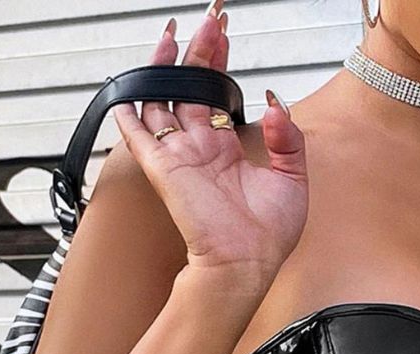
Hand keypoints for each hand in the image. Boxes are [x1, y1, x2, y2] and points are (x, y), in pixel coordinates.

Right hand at [112, 0, 307, 281]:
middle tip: (208, 21)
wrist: (248, 264)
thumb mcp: (293, 179)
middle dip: (198, 52)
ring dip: (165, 68)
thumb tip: (273, 102)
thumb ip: (287, 139)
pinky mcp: (165, 168)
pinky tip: (126, 93)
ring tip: (172, 36)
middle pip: (191, 88)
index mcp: (227, 150)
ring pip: (162, 100)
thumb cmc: (269, 235)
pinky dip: (129, 113)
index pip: (217, 95)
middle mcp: (201, 149)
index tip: (224, 34)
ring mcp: (180, 157)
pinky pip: (138, 135)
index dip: (219, 62)